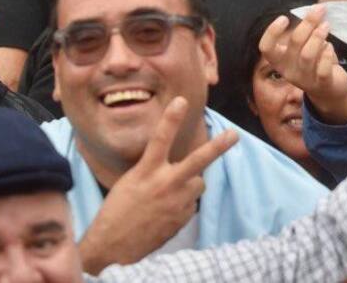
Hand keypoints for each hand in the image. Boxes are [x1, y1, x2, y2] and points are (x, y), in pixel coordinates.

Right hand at [77, 97, 236, 272]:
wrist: (111, 246)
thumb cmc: (116, 210)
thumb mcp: (130, 182)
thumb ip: (153, 169)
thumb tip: (174, 165)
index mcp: (145, 172)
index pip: (159, 139)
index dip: (171, 119)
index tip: (182, 100)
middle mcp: (164, 184)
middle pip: (197, 161)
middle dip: (218, 147)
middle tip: (235, 135)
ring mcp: (176, 202)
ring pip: (197, 183)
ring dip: (189, 185)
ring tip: (168, 195)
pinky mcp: (183, 218)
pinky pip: (190, 204)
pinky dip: (182, 205)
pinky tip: (164, 213)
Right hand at [259, 7, 346, 122]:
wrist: (328, 92)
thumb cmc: (314, 64)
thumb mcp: (304, 49)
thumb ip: (305, 33)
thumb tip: (314, 9)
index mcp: (280, 61)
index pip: (266, 48)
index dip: (272, 32)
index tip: (285, 18)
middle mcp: (289, 71)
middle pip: (294, 43)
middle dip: (308, 23)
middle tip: (320, 9)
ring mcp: (305, 79)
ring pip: (308, 54)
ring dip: (318, 35)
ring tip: (326, 25)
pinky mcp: (322, 83)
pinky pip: (323, 68)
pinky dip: (327, 54)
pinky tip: (330, 46)